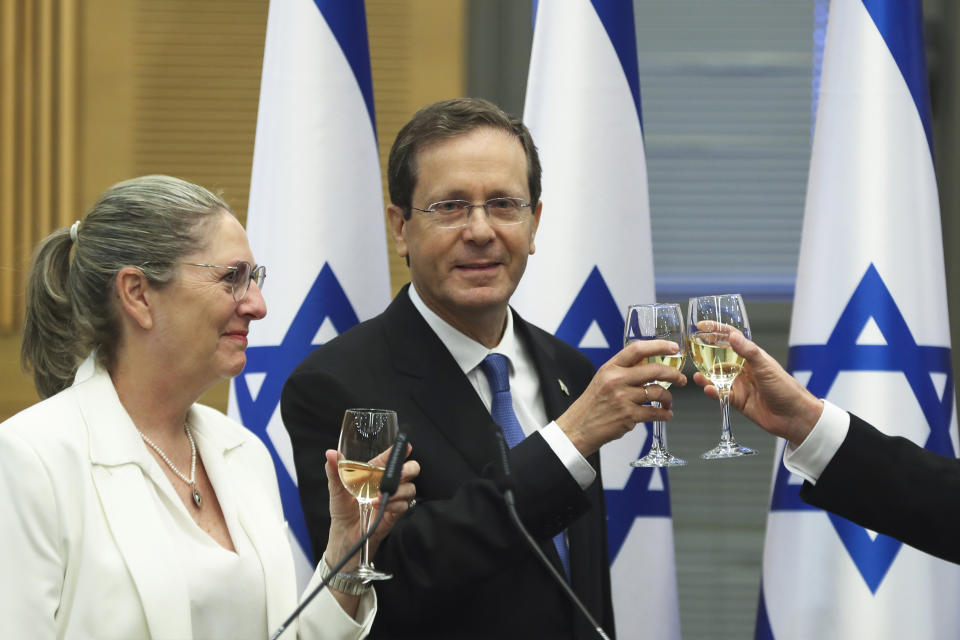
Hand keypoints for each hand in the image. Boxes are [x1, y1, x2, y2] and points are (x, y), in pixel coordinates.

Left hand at [324, 446, 419, 569]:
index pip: (391, 458)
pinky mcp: (394, 514)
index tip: (407, 447)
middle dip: (409, 469)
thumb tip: (330, 454)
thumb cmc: (341, 510)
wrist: (344, 537)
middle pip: (410, 470)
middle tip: (399, 473)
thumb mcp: (336, 489)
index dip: (401, 450)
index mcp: (375, 473)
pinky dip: (394, 505)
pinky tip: (379, 506)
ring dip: (399, 490)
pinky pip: (404, 506)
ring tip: (381, 496)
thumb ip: (335, 470)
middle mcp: (386, 484)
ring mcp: (392, 499)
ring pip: (410, 488)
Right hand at [556, 339, 686, 456]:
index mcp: (610, 367)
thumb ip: (622, 371)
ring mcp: (622, 398)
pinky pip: (655, 412)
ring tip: (668, 402)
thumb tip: (648, 365)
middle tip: (680, 378)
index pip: (638, 349)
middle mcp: (616, 380)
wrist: (578, 427)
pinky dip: (664, 414)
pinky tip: (665, 414)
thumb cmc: (592, 405)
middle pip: (654, 370)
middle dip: (673, 374)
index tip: (674, 348)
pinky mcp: (628, 416)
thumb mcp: (603, 379)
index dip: (659, 346)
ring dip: (668, 398)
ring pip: (658, 392)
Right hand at [692, 329, 822, 445]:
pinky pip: (720, 394)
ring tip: (698, 376)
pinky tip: (709, 390)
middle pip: (720, 358)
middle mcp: (744, 369)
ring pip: (717, 377)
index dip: (717, 331)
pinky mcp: (737, 400)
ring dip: (706, 376)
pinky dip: (713, 392)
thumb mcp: (766, 367)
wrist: (793, 417)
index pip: (732, 339)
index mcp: (752, 357)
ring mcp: (740, 385)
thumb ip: (748, 352)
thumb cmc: (786, 389)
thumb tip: (732, 336)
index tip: (702, 326)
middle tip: (692, 351)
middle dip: (705, 354)